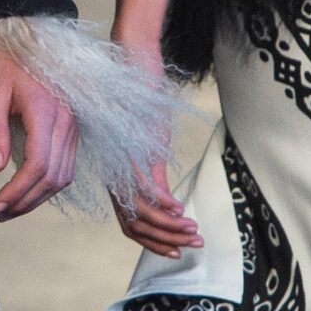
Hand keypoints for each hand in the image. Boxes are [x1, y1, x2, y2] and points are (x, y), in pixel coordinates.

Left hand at [0, 48, 77, 219]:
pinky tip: (26, 193)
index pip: (37, 165)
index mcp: (44, 111)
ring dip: (37, 199)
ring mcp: (72, 128)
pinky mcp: (72, 131)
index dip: (17, 192)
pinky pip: (66, 167)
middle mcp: (65, 123)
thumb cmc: (7, 65)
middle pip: (52, 177)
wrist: (28, 43)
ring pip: (63, 177)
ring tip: (9, 209)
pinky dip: (48, 186)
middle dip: (25, 202)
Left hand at [105, 26, 201, 256]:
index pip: (128, 222)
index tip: (175, 250)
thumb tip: (163, 193)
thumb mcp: (146, 141)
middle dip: (162, 241)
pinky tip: (182, 211)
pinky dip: (165, 205)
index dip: (150, 241)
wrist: (131, 61)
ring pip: (142, 211)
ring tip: (194, 231)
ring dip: (169, 227)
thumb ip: (150, 169)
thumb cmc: (138, 98)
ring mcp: (127, 163)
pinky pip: (147, 187)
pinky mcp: (137, 149)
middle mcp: (117, 173)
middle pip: (133, 225)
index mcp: (117, 174)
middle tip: (191, 247)